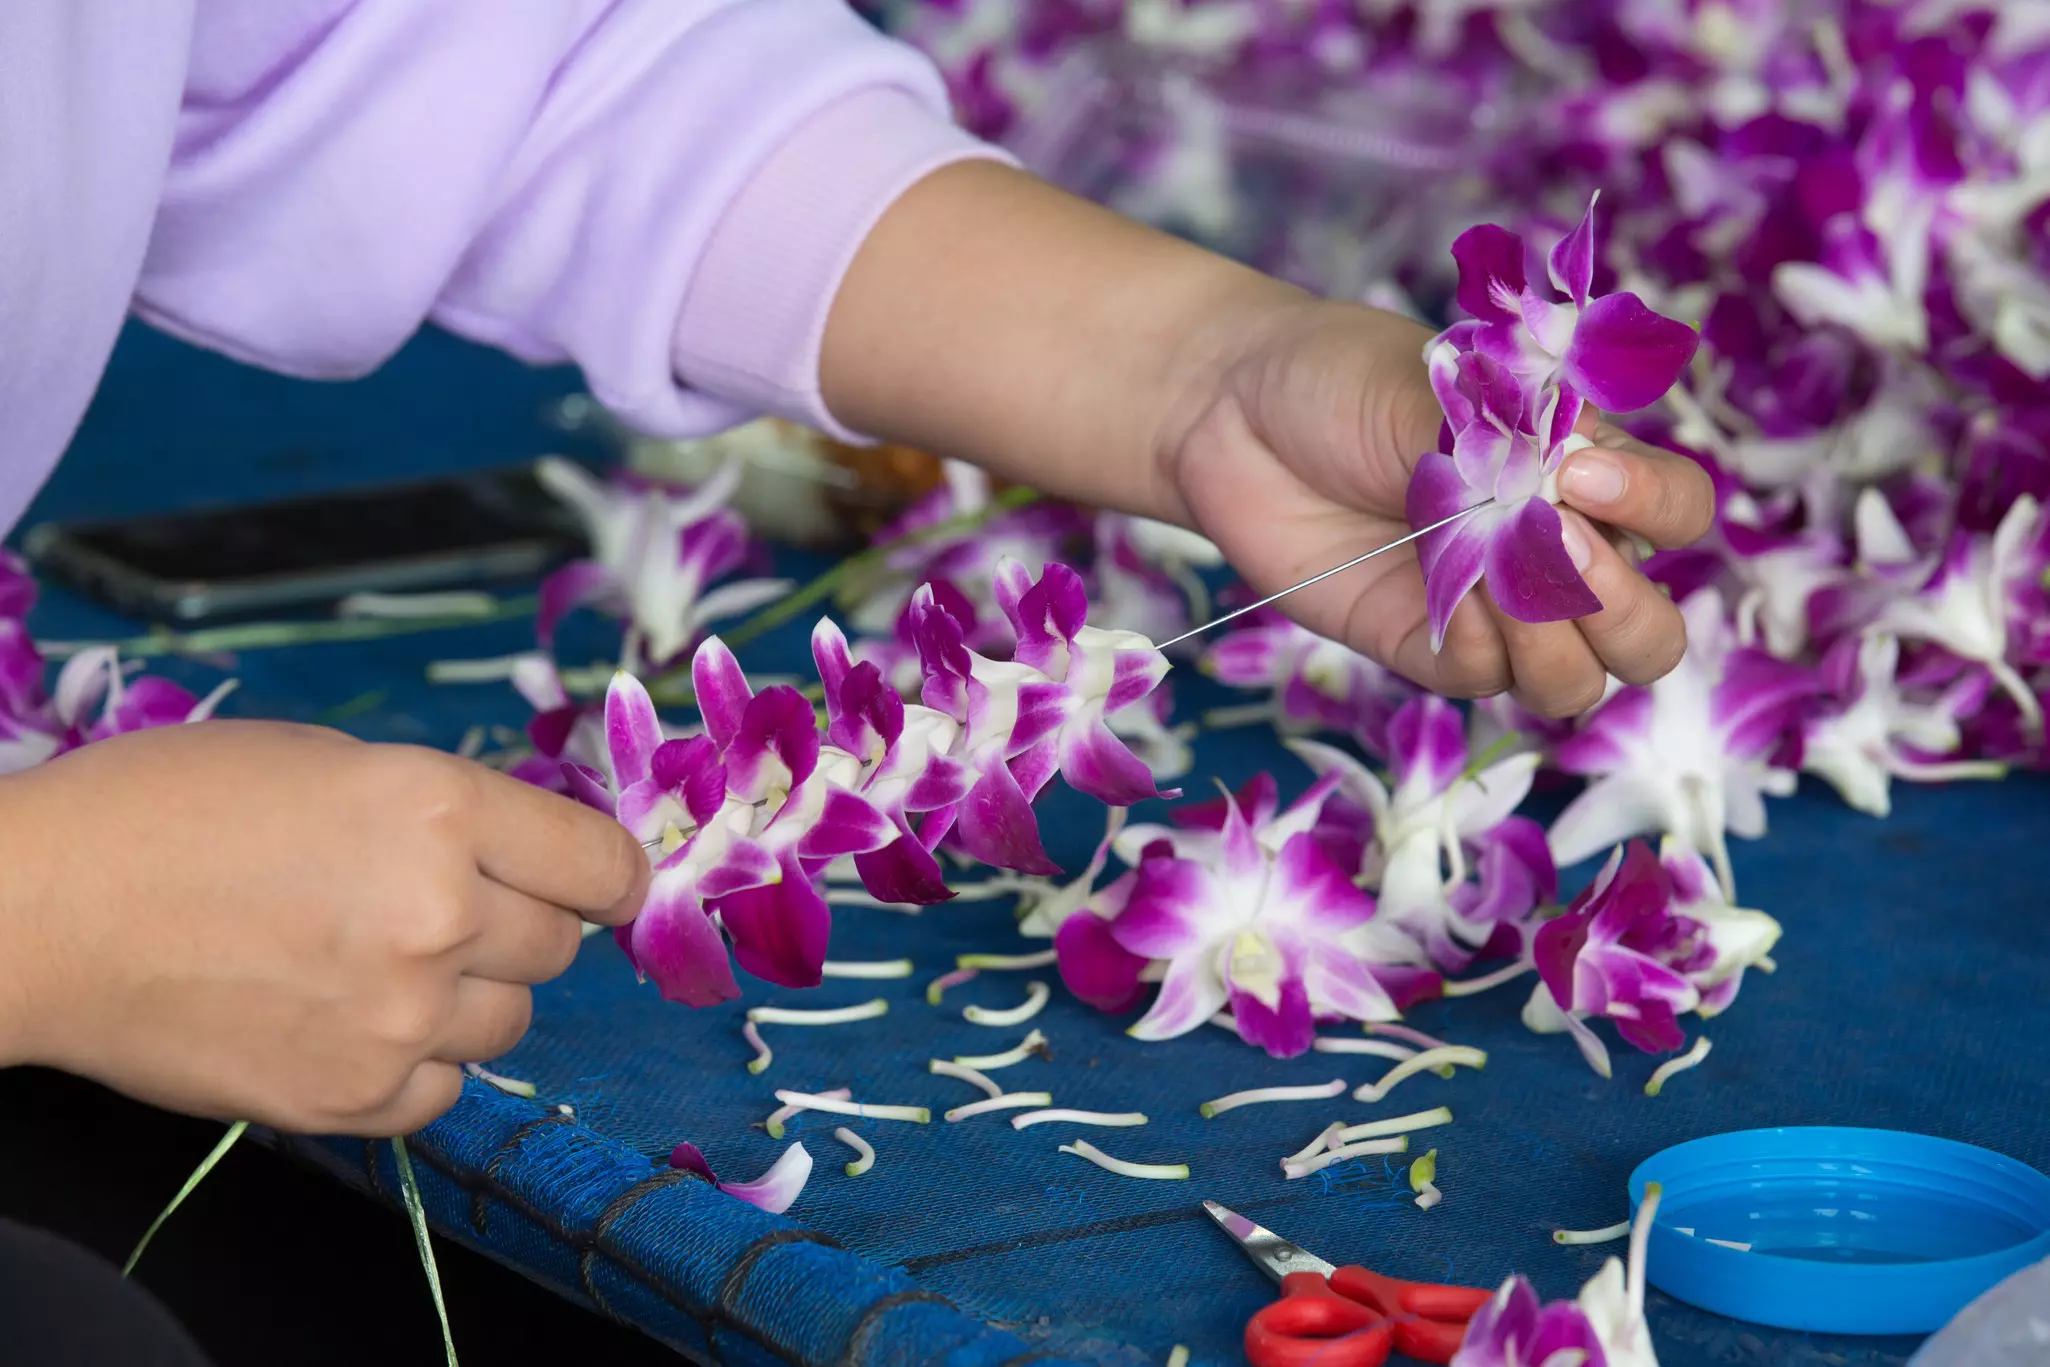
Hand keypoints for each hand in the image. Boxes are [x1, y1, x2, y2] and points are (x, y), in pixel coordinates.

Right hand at [0, 722, 646, 1135]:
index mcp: (438, 808)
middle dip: (515, 924)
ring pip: (509, 1020)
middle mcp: (440, 913)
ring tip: (378, 966)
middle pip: (557, 945)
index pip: (601, 863)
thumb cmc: (170, 811)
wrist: (44, 913)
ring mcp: (401, 1015)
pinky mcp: (355, 1096)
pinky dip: (418, 1062)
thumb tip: (529, 853)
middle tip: (438, 911)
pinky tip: (354, 1022)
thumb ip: (445, 811)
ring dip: (469, 996)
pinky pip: (447, 1088)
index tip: (604, 886)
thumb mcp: (330, 764)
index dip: (610, 876)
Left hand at [1164, 297, 1715, 715]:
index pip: (1677, 511)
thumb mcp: (1445, 390)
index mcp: (1583, 470)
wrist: (1232, 411)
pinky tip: (1447, 595)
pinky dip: (1484, 648)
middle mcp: (1553, 551)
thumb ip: (1515, 449)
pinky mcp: (1428, 647)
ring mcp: (1493, 611)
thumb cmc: (1345, 377)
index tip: (1582, 471)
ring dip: (1555, 643)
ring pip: (1581, 682)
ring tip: (1491, 578)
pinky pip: (1490, 680)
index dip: (1654, 504)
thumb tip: (1568, 500)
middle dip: (1627, 610)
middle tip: (1555, 550)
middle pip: (1650, 632)